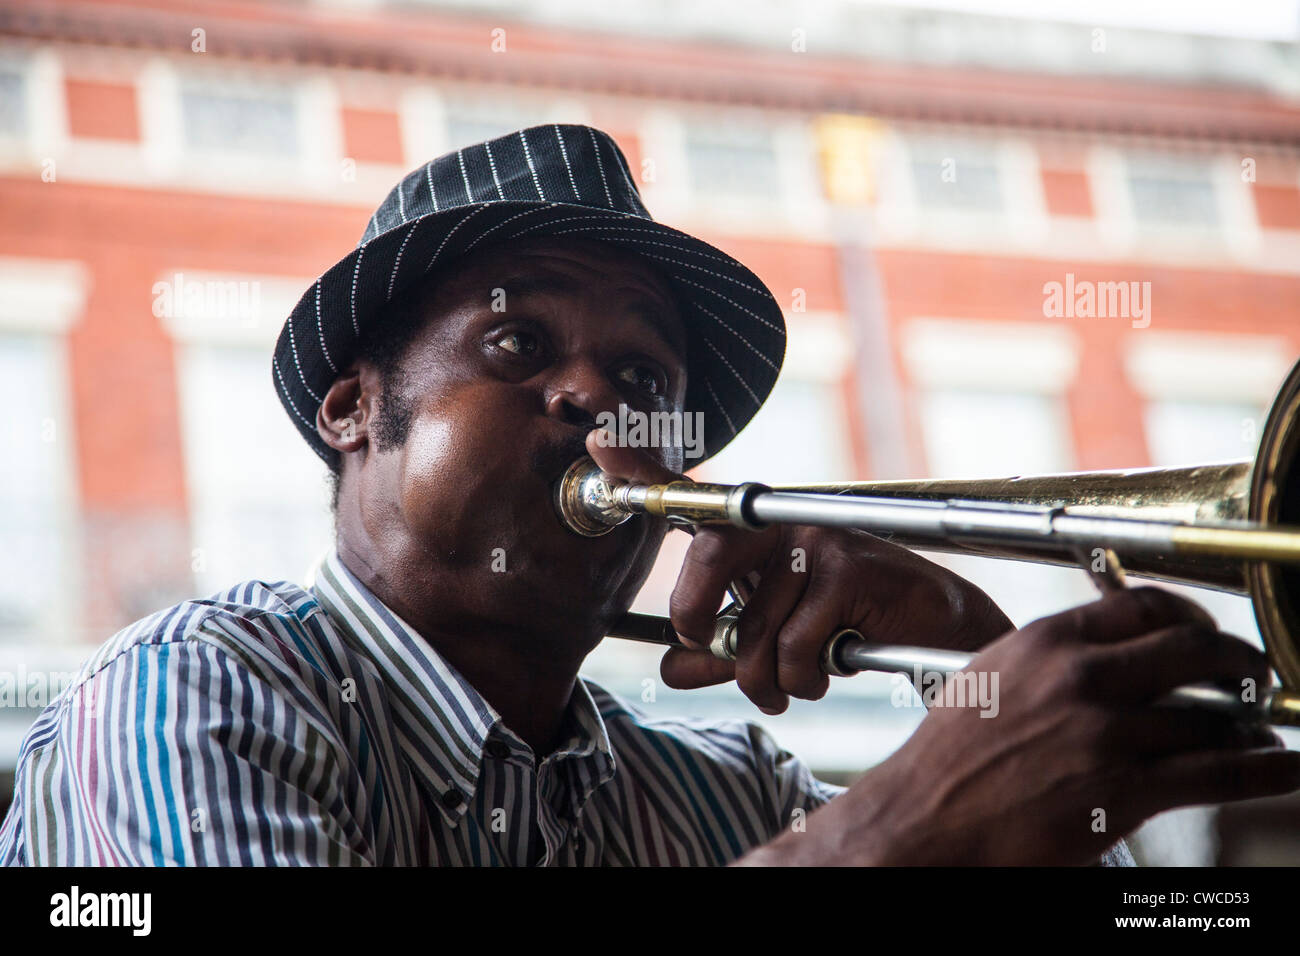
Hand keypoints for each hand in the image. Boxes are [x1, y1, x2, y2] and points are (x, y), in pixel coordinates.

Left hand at [586, 432, 1013, 713]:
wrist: (945, 633)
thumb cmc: (853, 628)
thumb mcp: (776, 643)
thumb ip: (722, 652)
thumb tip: (668, 668)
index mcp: (760, 532)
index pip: (695, 496)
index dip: (644, 467)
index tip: (600, 437)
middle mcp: (782, 522)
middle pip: (703, 562)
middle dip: (700, 622)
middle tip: (728, 653)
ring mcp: (816, 539)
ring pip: (752, 631)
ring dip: (771, 679)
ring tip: (800, 677)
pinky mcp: (847, 569)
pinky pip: (793, 648)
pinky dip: (805, 679)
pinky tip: (834, 666)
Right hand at [741, 587, 1299, 865]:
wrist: (924, 820)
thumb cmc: (947, 758)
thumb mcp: (990, 679)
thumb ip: (1045, 659)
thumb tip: (1094, 652)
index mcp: (1044, 643)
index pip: (1142, 605)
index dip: (1190, 615)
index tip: (1204, 629)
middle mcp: (1080, 678)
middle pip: (1192, 648)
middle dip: (1237, 658)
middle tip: (1250, 669)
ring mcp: (1104, 734)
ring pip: (1211, 712)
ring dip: (1252, 719)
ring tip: (1261, 725)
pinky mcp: (1122, 791)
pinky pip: (1217, 771)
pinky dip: (1262, 767)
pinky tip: (1275, 765)